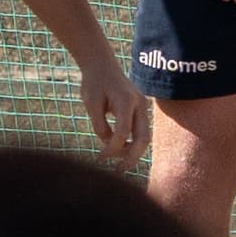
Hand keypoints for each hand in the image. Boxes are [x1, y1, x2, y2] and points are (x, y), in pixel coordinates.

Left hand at [77, 51, 141, 166]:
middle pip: (143, 138)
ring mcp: (142, 106)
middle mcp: (139, 104)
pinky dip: (131, 142)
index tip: (100, 158)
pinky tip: (120, 151)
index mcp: (126, 101)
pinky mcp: (140, 109)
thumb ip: (100, 125)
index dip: (112, 149)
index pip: (122, 133)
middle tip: (119, 172)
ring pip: (144, 136)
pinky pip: (140, 130)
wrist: (102, 64)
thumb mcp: (91, 104)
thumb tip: (109, 145)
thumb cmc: (94, 82)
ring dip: (133, 151)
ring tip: (118, 164)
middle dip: (132, 157)